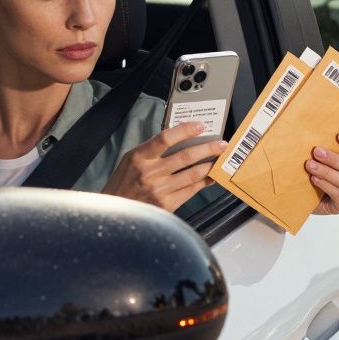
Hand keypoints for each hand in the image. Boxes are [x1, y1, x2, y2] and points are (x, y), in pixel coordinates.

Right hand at [102, 122, 226, 211]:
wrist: (117, 214)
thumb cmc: (123, 184)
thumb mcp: (131, 160)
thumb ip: (152, 150)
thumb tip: (179, 140)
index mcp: (139, 157)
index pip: (165, 138)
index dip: (185, 130)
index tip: (200, 126)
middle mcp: (150, 173)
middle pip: (185, 156)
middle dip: (208, 149)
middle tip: (221, 144)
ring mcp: (159, 190)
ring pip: (193, 174)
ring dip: (210, 165)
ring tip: (219, 159)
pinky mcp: (167, 205)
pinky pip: (191, 190)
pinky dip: (204, 182)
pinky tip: (210, 177)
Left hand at [308, 132, 338, 215]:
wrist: (305, 197)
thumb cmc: (316, 174)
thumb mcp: (323, 158)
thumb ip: (326, 146)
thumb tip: (316, 128)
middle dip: (334, 159)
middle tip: (317, 151)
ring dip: (327, 171)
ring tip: (311, 165)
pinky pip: (338, 194)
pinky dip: (325, 185)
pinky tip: (314, 179)